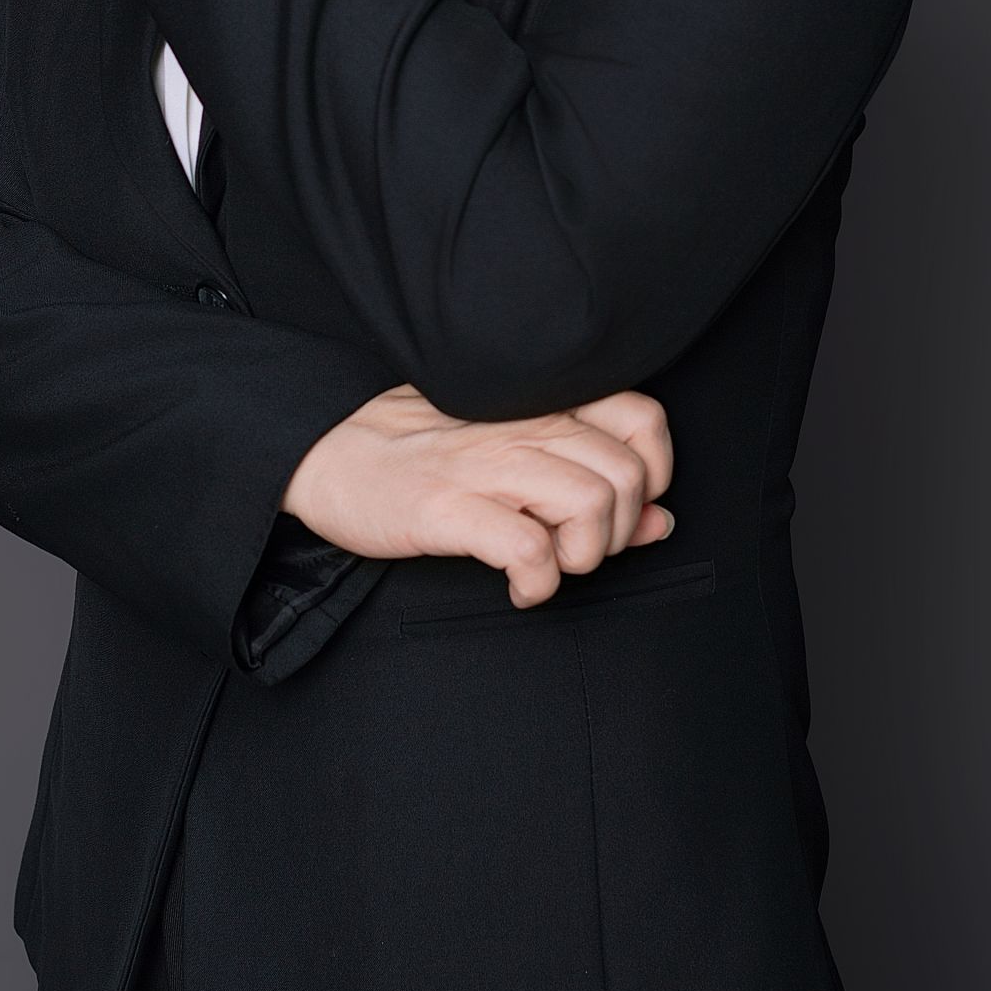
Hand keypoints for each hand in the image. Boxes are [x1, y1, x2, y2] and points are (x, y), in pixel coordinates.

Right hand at [282, 384, 676, 610]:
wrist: (329, 450)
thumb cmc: (425, 451)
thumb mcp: (513, 451)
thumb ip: (588, 477)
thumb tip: (660, 522)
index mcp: (541, 403)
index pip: (643, 419)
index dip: (653, 473)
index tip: (623, 509)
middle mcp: (522, 425)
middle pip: (626, 476)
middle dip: (616, 531)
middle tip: (574, 549)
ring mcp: (485, 464)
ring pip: (590, 506)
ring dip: (581, 557)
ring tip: (546, 566)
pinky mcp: (448, 508)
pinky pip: (529, 550)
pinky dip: (538, 582)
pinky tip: (518, 587)